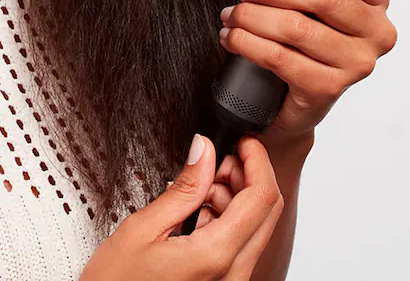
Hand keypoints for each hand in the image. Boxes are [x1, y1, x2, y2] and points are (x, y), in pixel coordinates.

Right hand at [79, 135, 282, 280]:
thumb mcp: (143, 228)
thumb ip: (183, 188)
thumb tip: (204, 149)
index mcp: (216, 257)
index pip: (261, 198)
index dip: (257, 160)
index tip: (243, 142)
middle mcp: (234, 276)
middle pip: (266, 211)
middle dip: (245, 176)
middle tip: (212, 162)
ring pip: (255, 227)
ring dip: (234, 199)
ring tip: (195, 192)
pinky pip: (240, 245)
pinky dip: (225, 220)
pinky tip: (196, 214)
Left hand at [219, 0, 397, 148]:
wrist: (299, 101)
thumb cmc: (307, 39)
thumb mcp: (317, 5)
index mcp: (377, 3)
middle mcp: (376, 34)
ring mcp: (356, 64)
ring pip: (296, 27)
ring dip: (252, 15)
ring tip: (232, 14)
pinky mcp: (328, 89)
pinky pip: (279, 57)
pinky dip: (247, 42)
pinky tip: (232, 37)